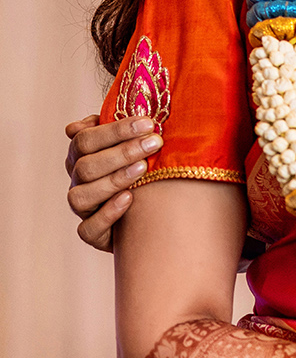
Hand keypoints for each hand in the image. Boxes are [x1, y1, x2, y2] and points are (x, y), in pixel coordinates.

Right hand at [66, 116, 162, 251]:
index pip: (85, 138)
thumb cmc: (144, 167)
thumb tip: (78, 124)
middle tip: (154, 143)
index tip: (148, 122)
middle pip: (85, 166)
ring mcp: (84, 209)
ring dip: (113, 180)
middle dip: (121, 152)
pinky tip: (129, 199)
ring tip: (143, 169)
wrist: (154, 211)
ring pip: (81, 196)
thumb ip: (118, 125)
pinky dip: (107, 214)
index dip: (115, 130)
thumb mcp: (135, 143)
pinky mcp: (94, 235)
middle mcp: (78, 181)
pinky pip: (88, 229)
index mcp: (82, 156)